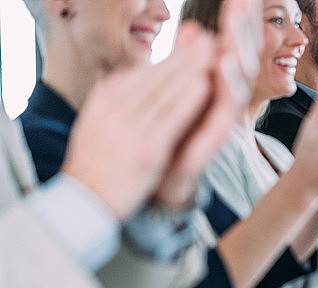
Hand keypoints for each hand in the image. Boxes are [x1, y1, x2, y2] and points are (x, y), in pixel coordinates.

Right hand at [61, 25, 217, 219]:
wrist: (84, 201)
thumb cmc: (95, 164)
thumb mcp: (96, 122)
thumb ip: (115, 99)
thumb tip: (129, 76)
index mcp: (106, 99)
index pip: (144, 71)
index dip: (171, 54)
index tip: (191, 41)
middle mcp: (116, 108)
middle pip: (157, 75)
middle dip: (185, 54)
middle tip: (208, 37)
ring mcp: (131, 127)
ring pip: (166, 91)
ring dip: (191, 68)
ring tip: (213, 50)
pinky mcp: (147, 148)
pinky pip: (170, 118)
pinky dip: (187, 99)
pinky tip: (204, 85)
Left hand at [155, 0, 263, 208]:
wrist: (162, 181)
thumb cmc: (174, 134)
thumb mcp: (180, 91)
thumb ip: (189, 62)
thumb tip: (197, 29)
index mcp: (217, 85)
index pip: (233, 45)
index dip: (240, 21)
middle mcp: (225, 99)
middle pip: (242, 58)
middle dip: (243, 29)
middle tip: (242, 0)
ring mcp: (222, 118)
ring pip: (236, 81)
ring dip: (237, 51)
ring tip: (233, 24)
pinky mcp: (213, 139)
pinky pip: (223, 109)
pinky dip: (225, 88)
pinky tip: (223, 64)